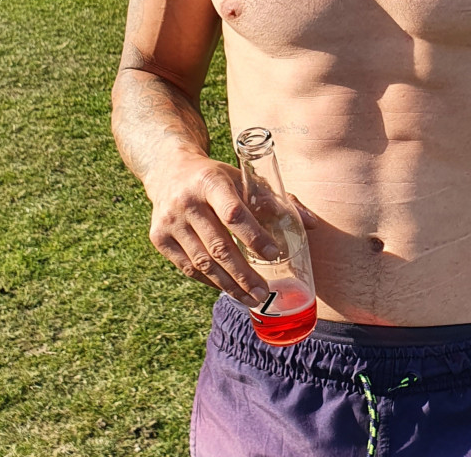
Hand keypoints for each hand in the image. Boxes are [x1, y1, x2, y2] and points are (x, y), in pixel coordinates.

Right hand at [145, 154, 316, 306]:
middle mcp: (186, 201)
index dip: (255, 237)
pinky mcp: (158, 238)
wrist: (169, 170)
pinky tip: (228, 289)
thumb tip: (313, 224)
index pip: (234, 214)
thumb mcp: (244, 178)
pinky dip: (210, 281)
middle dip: (244, 274)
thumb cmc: (217, 177)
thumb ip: (277, 201)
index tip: (275, 255)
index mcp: (211, 181)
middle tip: (265, 293)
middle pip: (219, 246)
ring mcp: (169, 222)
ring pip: (203, 263)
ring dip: (229, 286)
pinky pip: (188, 268)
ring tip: (252, 300)